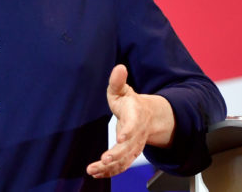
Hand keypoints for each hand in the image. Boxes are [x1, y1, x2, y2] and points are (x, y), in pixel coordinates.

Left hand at [86, 64, 175, 178]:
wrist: (148, 118)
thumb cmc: (131, 103)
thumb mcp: (123, 90)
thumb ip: (118, 81)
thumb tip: (119, 67)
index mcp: (136, 117)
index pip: (134, 126)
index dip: (129, 132)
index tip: (121, 138)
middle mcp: (137, 135)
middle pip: (129, 148)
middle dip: (117, 155)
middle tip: (105, 159)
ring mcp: (134, 146)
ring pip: (125, 160)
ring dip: (110, 167)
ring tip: (93, 170)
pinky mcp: (129, 155)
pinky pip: (121, 166)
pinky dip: (110, 172)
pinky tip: (96, 173)